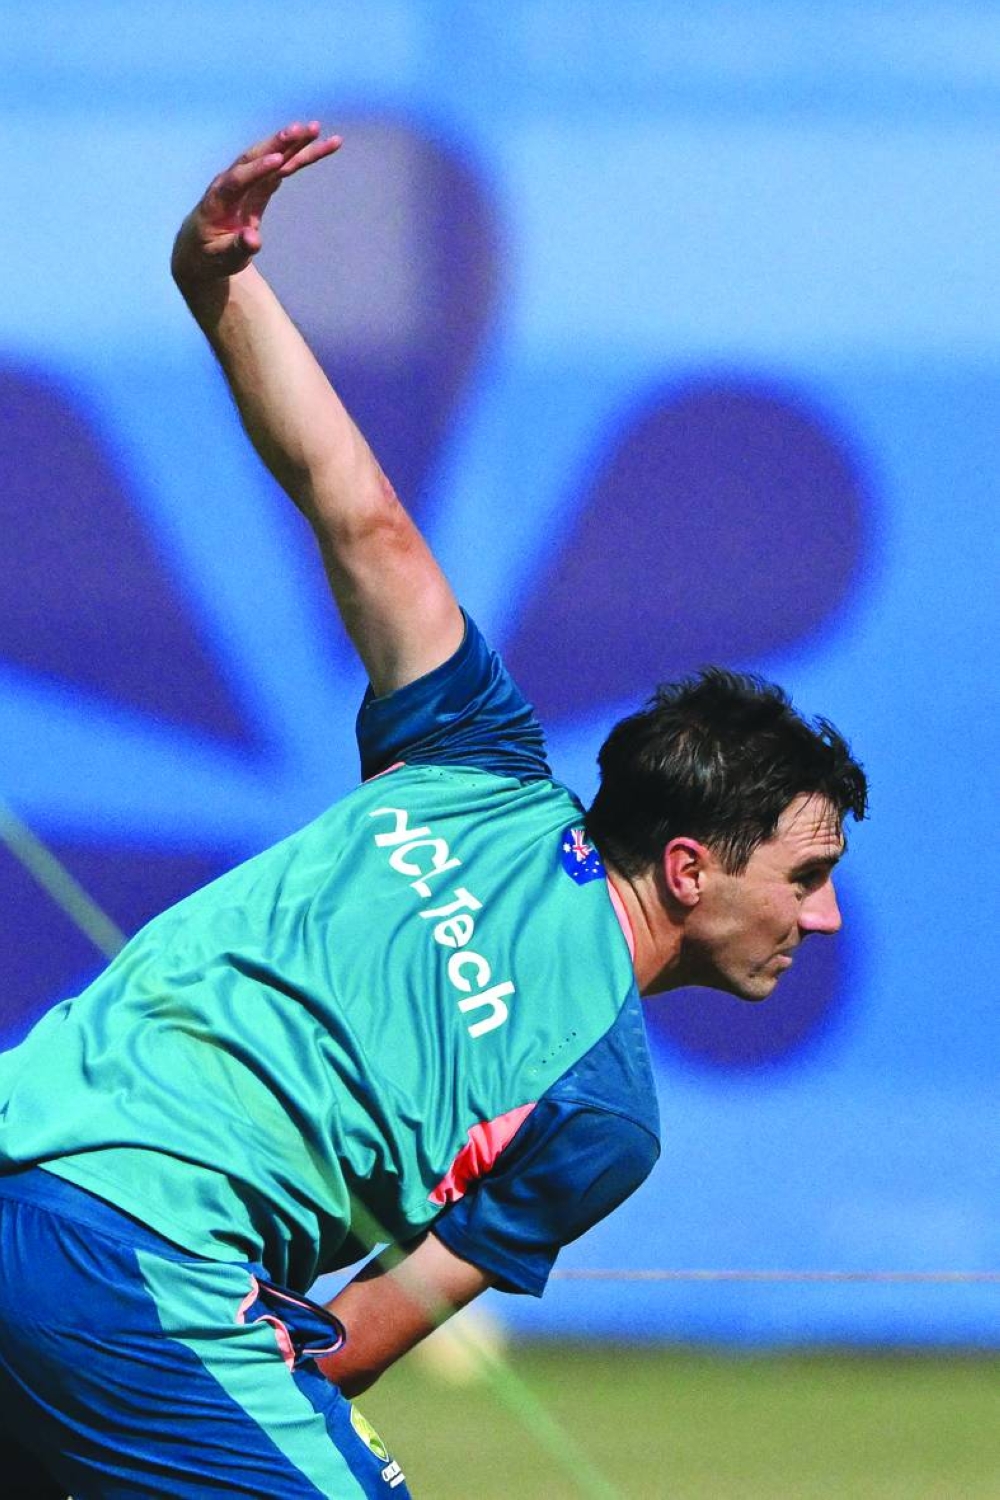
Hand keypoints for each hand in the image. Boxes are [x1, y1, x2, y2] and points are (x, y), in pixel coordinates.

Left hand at [171, 121, 340, 287]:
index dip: (257, 169)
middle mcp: (231, 183)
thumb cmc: (211, 255)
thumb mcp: (222, 258)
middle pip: (255, 157)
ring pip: (272, 158)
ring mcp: (247, 181)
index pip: (238, 180)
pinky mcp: (260, 183)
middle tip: (300, 129)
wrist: (201, 246)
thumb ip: (238, 249)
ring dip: (294, 143)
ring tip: (317, 129)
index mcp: (217, 201)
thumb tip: (254, 240)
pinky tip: (319, 144)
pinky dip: (300, 156)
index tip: (278, 159)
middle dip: (278, 143)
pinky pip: (282, 167)